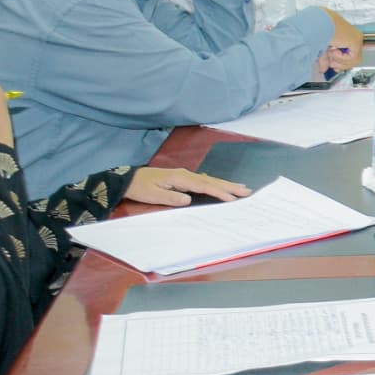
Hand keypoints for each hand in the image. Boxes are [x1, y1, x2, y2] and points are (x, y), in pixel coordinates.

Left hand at [127, 167, 251, 206]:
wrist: (128, 179)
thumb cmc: (140, 188)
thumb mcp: (152, 194)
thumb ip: (171, 197)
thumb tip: (189, 199)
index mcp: (180, 178)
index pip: (203, 186)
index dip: (219, 192)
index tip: (232, 198)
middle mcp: (185, 174)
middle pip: (211, 180)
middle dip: (229, 186)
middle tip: (246, 190)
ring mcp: (185, 175)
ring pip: (209, 180)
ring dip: (225, 184)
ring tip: (240, 188)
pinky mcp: (183, 178)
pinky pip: (204, 181)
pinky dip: (215, 184)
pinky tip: (221, 185)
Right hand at [320, 10, 364, 76]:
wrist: (319, 23)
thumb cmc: (318, 29)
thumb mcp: (321, 47)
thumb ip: (325, 58)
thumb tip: (323, 69)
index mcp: (345, 35)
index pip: (350, 53)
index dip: (343, 63)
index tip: (335, 67)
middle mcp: (353, 36)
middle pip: (354, 58)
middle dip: (342, 64)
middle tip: (332, 64)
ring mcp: (356, 39)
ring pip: (354, 60)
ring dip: (340, 61)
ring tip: (330, 54)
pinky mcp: (356, 41)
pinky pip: (352, 57)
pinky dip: (341, 57)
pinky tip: (334, 51)